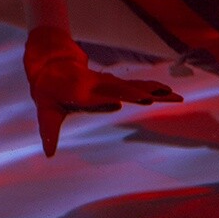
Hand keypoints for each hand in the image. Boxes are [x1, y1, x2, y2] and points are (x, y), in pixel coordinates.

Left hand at [24, 25, 182, 157]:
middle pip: (120, 88)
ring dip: (153, 90)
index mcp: (81, 91)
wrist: (51, 63)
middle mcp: (97, 84)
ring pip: (132, 86)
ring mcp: (106, 82)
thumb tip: (49, 154)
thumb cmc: (48, 90)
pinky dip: (151, 88)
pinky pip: (134, 85)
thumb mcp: (45, 109)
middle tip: (156, 98)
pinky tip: (167, 91)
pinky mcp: (113, 83)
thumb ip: (49, 131)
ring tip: (173, 95)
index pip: (97, 96)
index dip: (110, 99)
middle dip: (137, 92)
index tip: (125, 101)